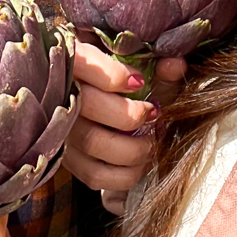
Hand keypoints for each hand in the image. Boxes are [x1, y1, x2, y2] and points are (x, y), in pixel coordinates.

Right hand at [63, 41, 185, 194]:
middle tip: (152, 114)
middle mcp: (60, 96)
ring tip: (150, 141)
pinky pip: (94, 175)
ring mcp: (62, 131)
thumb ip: (156, 68)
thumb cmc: (116, 86)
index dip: (114, 74)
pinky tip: (138, 163)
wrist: (90, 110)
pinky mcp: (68, 160)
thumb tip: (175, 65)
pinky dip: (124, 174)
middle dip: (130, 114)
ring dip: (132, 147)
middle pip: (89, 104)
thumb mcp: (133, 70)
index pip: (84, 62)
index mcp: (73, 62)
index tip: (140, 82)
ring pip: (93, 141)